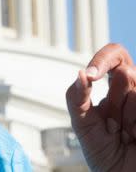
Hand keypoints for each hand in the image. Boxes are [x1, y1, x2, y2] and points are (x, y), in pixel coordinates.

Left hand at [66, 43, 135, 170]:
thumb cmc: (103, 152)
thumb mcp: (83, 124)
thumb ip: (77, 97)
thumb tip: (80, 74)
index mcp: (117, 87)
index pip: (115, 55)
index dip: (103, 59)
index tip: (92, 75)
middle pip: (127, 74)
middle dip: (116, 100)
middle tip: (113, 123)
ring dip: (127, 117)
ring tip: (126, 135)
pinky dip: (135, 123)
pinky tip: (134, 137)